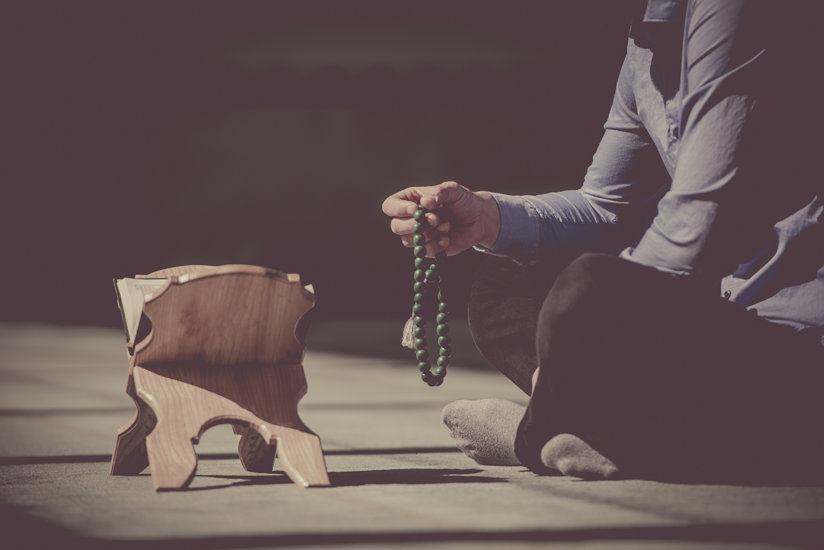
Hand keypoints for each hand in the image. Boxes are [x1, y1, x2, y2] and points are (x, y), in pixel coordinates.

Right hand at [382, 181, 500, 256]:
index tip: (415, 209)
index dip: (398, 209)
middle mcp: (410, 218)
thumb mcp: (453, 190)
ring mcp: (419, 234)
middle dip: (414, 225)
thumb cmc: (463, 201)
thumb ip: (439, 192)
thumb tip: (425, 202)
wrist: (479, 219)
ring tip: (447, 225)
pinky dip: (436, 246)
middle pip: (395, 226)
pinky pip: (424, 252)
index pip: (390, 205)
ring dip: (429, 234)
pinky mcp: (429, 248)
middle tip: (435, 219)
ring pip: (408, 241)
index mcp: (410, 200)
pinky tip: (448, 238)